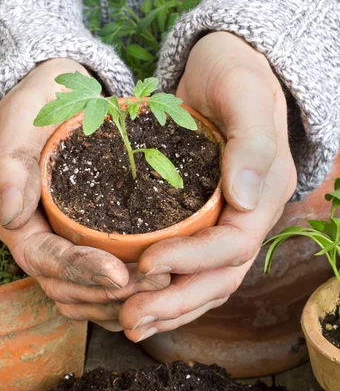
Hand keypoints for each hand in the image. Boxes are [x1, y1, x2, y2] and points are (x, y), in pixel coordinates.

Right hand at [0, 59, 169, 329]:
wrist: (60, 94)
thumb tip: (10, 216)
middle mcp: (35, 236)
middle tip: (156, 280)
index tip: (117, 274)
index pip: (42, 258)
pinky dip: (124, 287)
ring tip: (163, 282)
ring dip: (120, 297)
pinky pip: (99, 277)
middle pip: (65, 285)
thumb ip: (11, 162)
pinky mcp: (84, 235)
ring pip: (83, 291)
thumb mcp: (20, 118)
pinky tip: (155, 279)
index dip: (79, 272)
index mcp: (14, 216)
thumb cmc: (39, 102)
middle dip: (108, 291)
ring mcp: (59, 238)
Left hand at [120, 32, 296, 340]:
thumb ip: (251, 144)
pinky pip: (187, 259)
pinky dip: (163, 283)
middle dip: (175, 301)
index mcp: (265, 194)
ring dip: (167, 304)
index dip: (192, 261)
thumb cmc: (237, 74)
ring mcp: (224, 217)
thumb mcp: (245, 95)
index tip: (148, 265)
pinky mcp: (200, 213)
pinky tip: (132, 294)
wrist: (225, 67)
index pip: (232, 245)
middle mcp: (247, 215)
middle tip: (130, 320)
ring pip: (203, 278)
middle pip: (218, 276)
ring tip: (126, 323)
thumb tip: (244, 201)